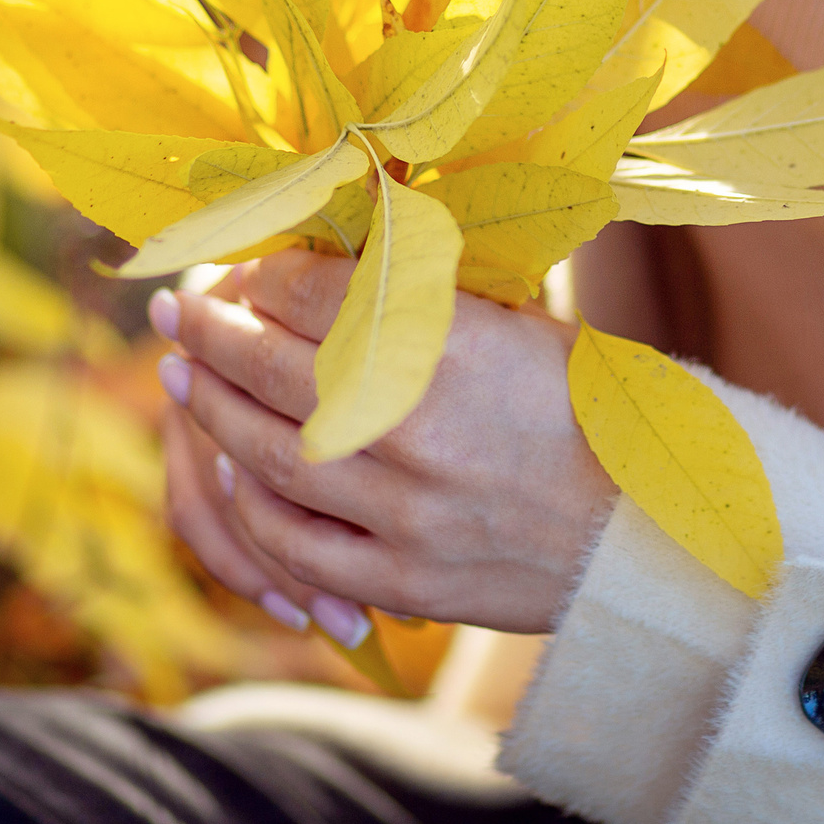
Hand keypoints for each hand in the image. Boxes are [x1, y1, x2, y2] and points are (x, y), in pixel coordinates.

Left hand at [152, 251, 616, 639]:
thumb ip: (427, 290)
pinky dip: (252, 505)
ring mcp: (400, 509)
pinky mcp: (400, 577)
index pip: (310, 293)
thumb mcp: (519, 320)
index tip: (241, 265)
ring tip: (181, 374)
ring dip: (210, 408)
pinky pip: (294, 542)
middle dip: (207, 330)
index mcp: (444, 343)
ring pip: (265, 453)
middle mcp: (410, 424)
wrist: (650, 529)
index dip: (261, 273)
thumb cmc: (588, 408)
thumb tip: (339, 246)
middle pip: (269, 365)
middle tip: (174, 307)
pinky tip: (231, 471)